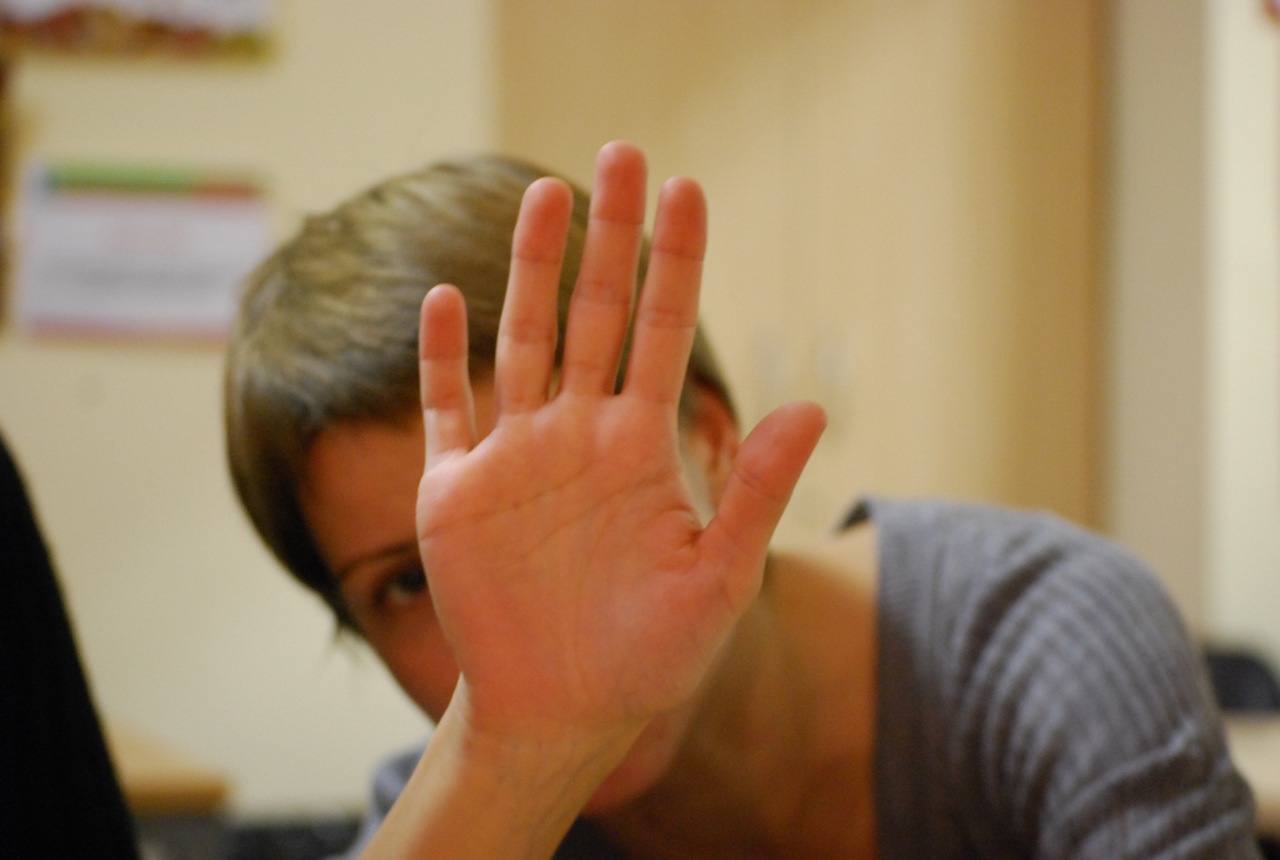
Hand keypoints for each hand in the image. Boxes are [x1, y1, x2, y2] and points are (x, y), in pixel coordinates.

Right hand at [416, 141, 825, 748]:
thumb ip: (754, 490)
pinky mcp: (457, 493)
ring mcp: (516, 457)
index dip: (675, 261)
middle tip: (622, 154)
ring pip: (523, 340)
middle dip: (609, 235)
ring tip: (547, 196)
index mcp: (641, 446)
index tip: (689, 188)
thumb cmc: (649, 657)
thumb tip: (812, 407)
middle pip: (595, 313)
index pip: (661, 330)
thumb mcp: (718, 579)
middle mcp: (579, 434)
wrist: (564, 713)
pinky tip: (445, 299)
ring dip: (532, 270)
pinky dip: (440, 358)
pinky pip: (447, 410)